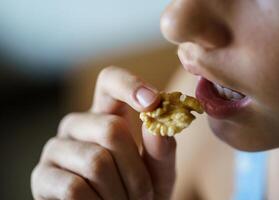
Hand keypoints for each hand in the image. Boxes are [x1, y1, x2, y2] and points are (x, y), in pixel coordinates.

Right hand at [31, 66, 176, 199]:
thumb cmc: (138, 191)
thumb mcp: (158, 171)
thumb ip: (161, 149)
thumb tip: (157, 124)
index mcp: (106, 114)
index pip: (110, 80)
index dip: (130, 85)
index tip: (153, 100)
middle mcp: (78, 124)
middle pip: (111, 129)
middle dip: (136, 171)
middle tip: (144, 196)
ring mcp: (56, 148)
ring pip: (96, 161)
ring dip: (120, 193)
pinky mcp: (42, 176)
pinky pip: (75, 188)